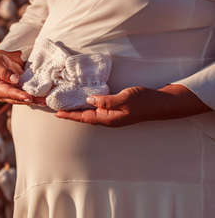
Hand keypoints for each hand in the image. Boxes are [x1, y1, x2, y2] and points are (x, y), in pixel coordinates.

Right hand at [0, 50, 46, 105]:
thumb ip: (3, 71)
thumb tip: (15, 80)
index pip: (8, 92)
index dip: (19, 95)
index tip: (29, 97)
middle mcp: (3, 95)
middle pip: (17, 99)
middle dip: (30, 100)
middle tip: (42, 101)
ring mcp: (12, 95)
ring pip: (23, 99)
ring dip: (35, 101)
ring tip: (45, 101)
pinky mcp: (19, 92)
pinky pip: (27, 96)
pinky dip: (35, 97)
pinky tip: (44, 98)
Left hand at [54, 84, 211, 126]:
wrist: (160, 103)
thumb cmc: (143, 101)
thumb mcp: (124, 98)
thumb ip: (106, 100)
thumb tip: (89, 99)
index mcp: (109, 119)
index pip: (84, 117)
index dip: (70, 115)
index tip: (57, 114)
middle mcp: (108, 119)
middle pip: (85, 116)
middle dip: (71, 113)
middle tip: (56, 108)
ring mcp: (113, 115)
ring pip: (91, 113)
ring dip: (78, 109)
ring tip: (66, 105)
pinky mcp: (116, 109)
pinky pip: (98, 108)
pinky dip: (89, 104)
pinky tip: (86, 100)